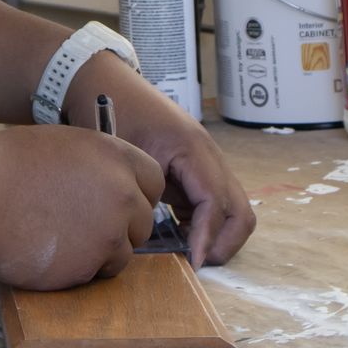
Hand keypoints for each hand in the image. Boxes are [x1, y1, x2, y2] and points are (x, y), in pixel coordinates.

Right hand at [0, 126, 165, 289]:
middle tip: (84, 227)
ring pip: (122, 254)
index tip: (120, 204)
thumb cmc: (7, 164)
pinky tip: (46, 251)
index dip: (136, 195)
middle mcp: (122, 194)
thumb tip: (110, 184)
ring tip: (59, 239)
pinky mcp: (88, 265)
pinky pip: (92, 274)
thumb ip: (97, 166)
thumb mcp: (64, 146)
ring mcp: (108, 233)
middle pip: (143, 223)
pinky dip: (73, 269)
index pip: (154, 181)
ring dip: (97, 252)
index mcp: (116, 157)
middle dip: (120, 228)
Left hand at [66, 56, 257, 267]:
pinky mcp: (197, 170)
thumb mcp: (127, 156)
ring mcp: (207, 163)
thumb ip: (145, 193)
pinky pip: (216, 204)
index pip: (216, 202)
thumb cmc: (113, 114)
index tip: (192, 263)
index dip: (207, 237)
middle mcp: (209, 156)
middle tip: (195, 263)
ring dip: (219, 236)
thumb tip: (155, 233)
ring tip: (189, 253)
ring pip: (234, 210)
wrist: (107, 83)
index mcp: (193, 148)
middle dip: (223, 243)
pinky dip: (207, 225)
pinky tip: (181, 236)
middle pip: (240, 211)